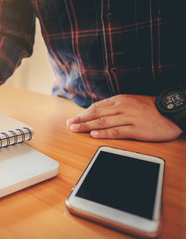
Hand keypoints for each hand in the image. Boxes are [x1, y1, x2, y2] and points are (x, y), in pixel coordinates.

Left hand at [66, 94, 182, 141]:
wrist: (172, 112)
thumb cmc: (151, 109)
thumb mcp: (131, 102)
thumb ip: (115, 107)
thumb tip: (98, 113)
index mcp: (120, 100)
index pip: (96, 107)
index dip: (83, 114)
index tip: (73, 119)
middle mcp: (122, 107)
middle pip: (97, 114)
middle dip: (81, 120)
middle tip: (69, 125)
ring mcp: (129, 117)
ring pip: (103, 122)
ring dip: (87, 126)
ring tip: (76, 130)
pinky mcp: (136, 128)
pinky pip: (117, 131)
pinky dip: (104, 133)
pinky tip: (94, 135)